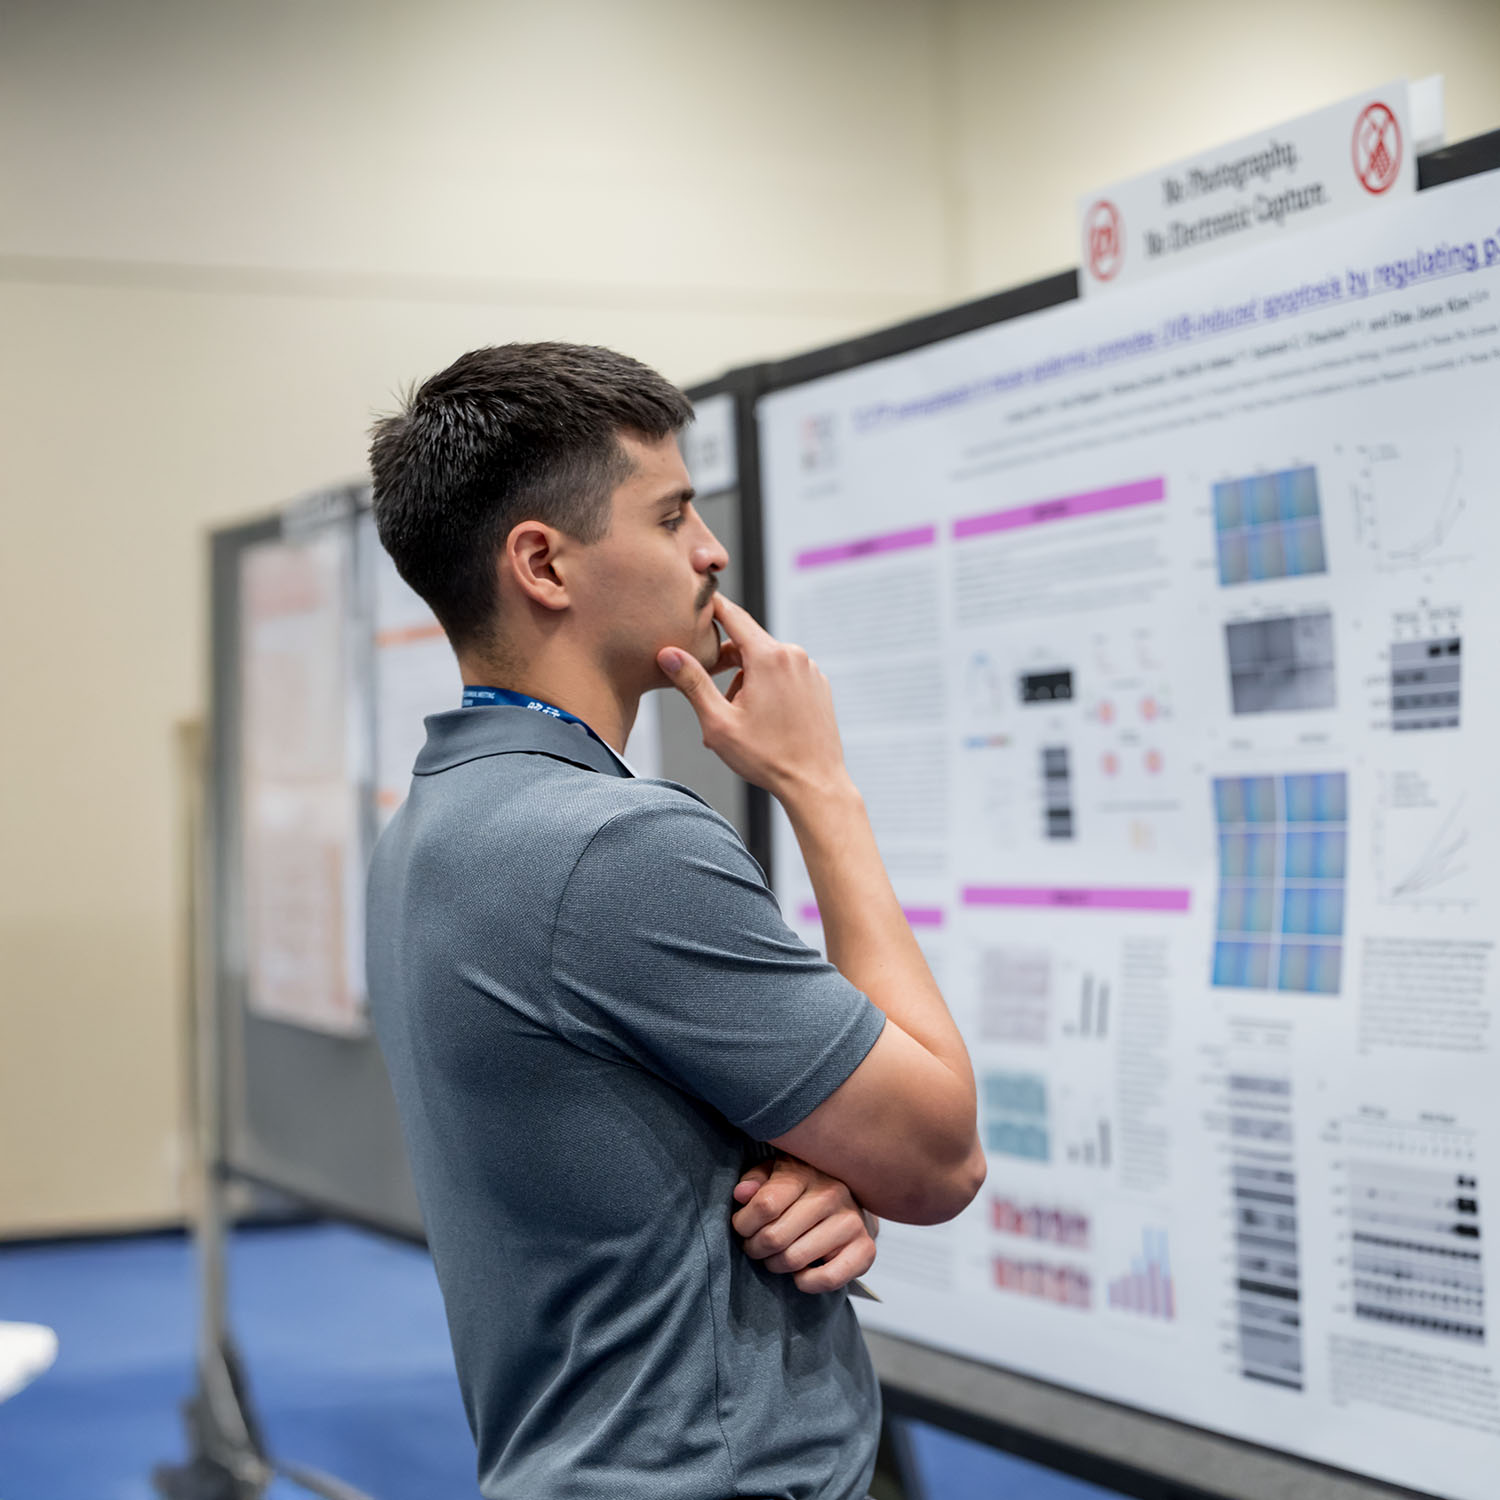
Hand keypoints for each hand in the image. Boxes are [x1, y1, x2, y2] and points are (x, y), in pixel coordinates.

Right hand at [657, 595, 850, 803]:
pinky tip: (762, 720)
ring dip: (746, 681)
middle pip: (748, 643)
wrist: (814, 783)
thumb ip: (692, 683)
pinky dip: (768, 688)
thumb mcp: (719, 722)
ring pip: (766, 662)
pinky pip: (785, 675)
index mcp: (769, 657)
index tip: (697, 600)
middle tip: (711, 698)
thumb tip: (668, 654)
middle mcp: (793, 655)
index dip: (712, 607)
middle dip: (724, 664)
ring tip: (737, 720)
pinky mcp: (818, 685)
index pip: (733, 615)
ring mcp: (810, 669)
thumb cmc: (767, 757)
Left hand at [731, 1152, 877, 1294]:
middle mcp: (831, 1194)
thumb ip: (754, 1181)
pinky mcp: (866, 1248)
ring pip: (794, 1259)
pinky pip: (828, 1278)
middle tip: (756, 1246)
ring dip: (776, 1265)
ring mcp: (851, 1221)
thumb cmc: (801, 1188)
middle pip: (775, 1236)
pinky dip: (806, 1282)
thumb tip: (741, 1194)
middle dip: (755, 1248)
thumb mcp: (773, 1173)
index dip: (744, 1224)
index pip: (765, 1205)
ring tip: (775, 1256)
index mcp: (805, 1172)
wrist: (850, 1198)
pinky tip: (800, 1271)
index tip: (743, 1227)